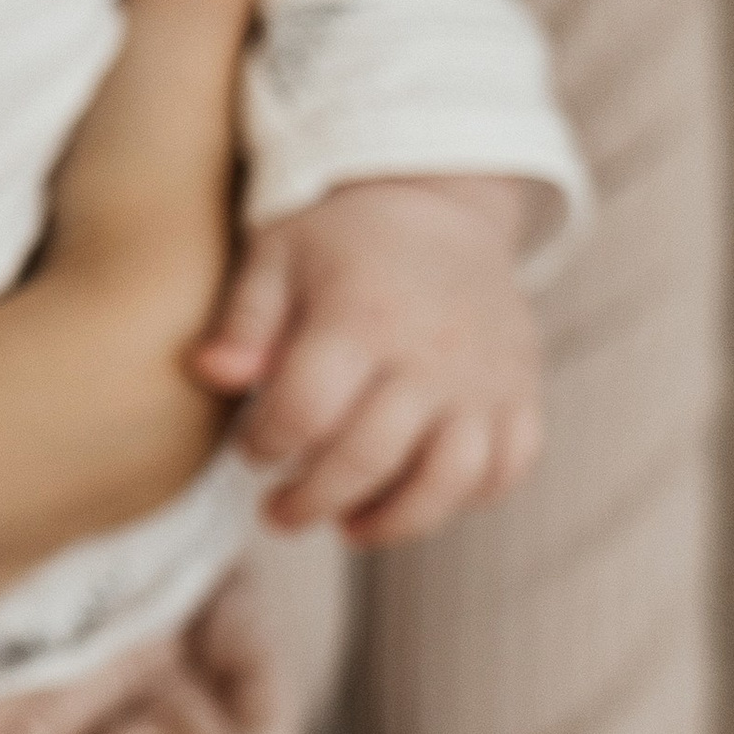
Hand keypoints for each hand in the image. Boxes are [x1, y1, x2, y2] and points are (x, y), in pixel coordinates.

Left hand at [193, 173, 540, 542]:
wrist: (442, 206)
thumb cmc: (342, 239)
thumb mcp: (277, 254)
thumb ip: (243, 319)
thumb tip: (213, 374)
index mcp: (360, 316)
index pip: (305, 411)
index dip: (266, 446)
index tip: (252, 451)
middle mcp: (429, 352)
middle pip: (368, 457)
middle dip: (310, 501)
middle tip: (278, 512)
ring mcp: (484, 377)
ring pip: (448, 479)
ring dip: (392, 521)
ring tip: (348, 527)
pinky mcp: (520, 391)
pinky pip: (509, 466)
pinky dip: (470, 498)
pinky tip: (419, 497)